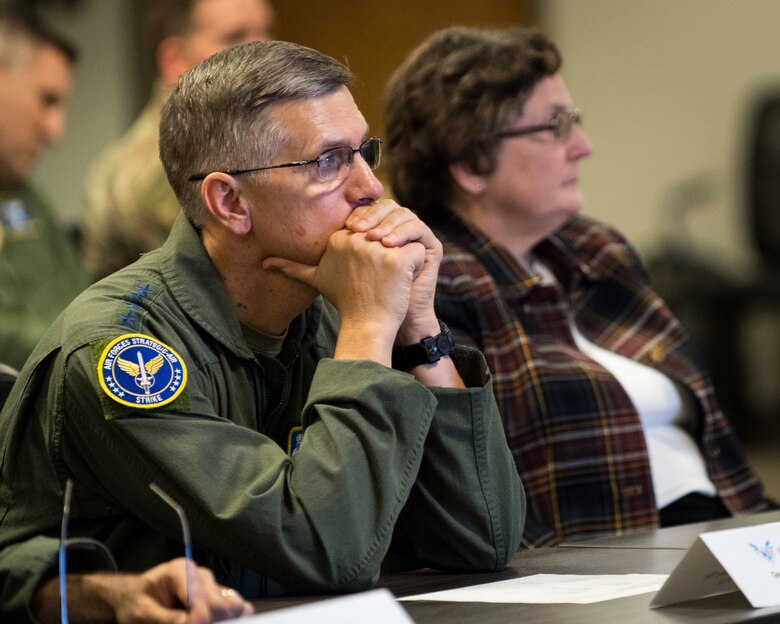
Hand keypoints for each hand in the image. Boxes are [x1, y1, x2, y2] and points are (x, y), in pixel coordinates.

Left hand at [32, 558, 252, 623]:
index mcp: (182, 572)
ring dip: (224, 613)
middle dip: (222, 612)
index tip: (205, 621)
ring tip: (230, 614)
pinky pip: (224, 607)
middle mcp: (199, 575)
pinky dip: (226, 613)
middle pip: (221, 597)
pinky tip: (231, 614)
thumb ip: (173, 620)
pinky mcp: (209, 598)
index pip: (204, 594)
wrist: (126, 600)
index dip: (208, 613)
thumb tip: (198, 620)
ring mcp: (206, 585)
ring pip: (225, 603)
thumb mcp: (144, 616)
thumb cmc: (132, 604)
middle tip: (229, 616)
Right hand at [264, 204, 426, 363]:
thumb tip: (265, 263)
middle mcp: (355, 238)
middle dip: (389, 252)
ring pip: (404, 240)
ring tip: (392, 280)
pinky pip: (418, 252)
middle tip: (381, 278)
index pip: (368, 228)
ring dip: (403, 260)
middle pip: (387, 232)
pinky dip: (416, 268)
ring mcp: (376, 248)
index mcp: (338, 238)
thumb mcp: (317, 280)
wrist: (366, 325)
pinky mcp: (398, 259)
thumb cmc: (346, 301)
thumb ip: (292, 267)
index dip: (375, 248)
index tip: (369, 271)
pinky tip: (403, 284)